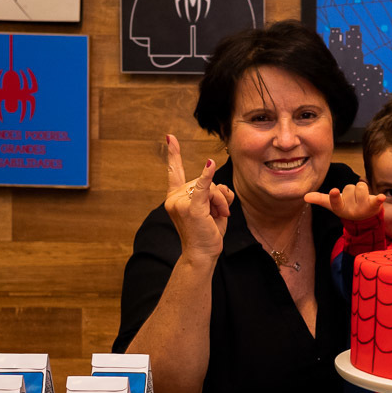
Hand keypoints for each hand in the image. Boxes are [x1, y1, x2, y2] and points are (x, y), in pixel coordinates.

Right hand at [163, 134, 233, 262]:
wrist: (202, 255)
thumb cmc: (206, 233)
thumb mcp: (209, 209)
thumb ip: (212, 192)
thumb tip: (218, 183)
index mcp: (175, 197)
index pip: (174, 172)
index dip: (173, 154)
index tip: (169, 137)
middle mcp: (174, 198)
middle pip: (204, 181)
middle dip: (218, 196)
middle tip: (219, 214)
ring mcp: (181, 203)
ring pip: (211, 187)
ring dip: (222, 201)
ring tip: (219, 217)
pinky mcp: (192, 209)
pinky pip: (202, 188)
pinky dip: (207, 176)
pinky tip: (209, 164)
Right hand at [304, 182, 384, 221]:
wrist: (364, 217)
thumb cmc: (346, 207)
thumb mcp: (333, 205)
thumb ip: (320, 199)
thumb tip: (305, 196)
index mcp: (340, 209)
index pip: (335, 202)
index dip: (335, 196)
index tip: (334, 190)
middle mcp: (351, 210)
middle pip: (349, 188)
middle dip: (351, 189)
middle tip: (353, 198)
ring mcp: (363, 208)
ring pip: (360, 186)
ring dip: (361, 188)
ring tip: (362, 197)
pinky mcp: (374, 205)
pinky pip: (376, 200)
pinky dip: (379, 199)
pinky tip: (381, 198)